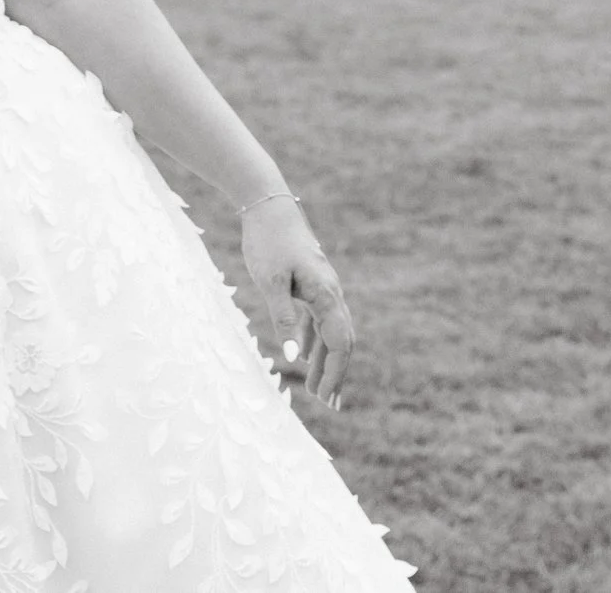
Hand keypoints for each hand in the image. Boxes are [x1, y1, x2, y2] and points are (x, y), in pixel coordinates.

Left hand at [239, 195, 353, 408]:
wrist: (269, 206)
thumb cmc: (268, 242)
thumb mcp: (270, 282)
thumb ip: (282, 320)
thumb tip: (293, 358)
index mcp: (326, 294)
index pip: (339, 342)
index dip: (335, 373)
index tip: (325, 399)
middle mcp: (331, 292)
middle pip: (343, 340)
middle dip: (337, 373)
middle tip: (329, 404)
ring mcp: (323, 287)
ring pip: (332, 331)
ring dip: (327, 361)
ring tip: (318, 390)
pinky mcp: (311, 283)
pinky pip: (319, 319)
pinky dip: (315, 341)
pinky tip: (305, 356)